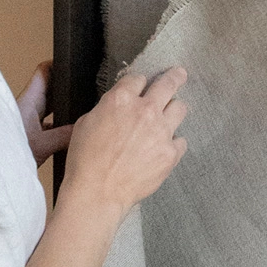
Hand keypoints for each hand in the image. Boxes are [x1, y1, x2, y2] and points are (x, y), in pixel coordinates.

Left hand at [17, 60, 74, 164]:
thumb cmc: (6, 153)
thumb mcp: (42, 145)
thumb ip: (65, 136)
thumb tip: (83, 128)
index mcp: (29, 100)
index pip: (44, 71)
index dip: (58, 64)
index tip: (72, 64)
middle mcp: (28, 105)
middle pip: (51, 88)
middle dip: (66, 88)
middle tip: (83, 88)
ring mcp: (28, 118)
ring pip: (50, 106)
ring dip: (63, 107)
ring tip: (80, 109)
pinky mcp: (28, 131)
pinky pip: (48, 122)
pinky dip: (58, 123)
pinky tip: (68, 133)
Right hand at [60, 66, 187, 218]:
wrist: (98, 192)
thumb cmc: (85, 160)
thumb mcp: (86, 123)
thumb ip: (106, 109)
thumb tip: (116, 109)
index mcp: (121, 99)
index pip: (138, 78)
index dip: (139, 82)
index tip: (141, 85)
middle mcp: (145, 110)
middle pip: (168, 83)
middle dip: (175, 76)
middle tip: (180, 73)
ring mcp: (161, 131)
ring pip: (180, 108)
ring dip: (174, 109)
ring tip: (172, 113)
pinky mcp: (170, 153)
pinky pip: (181, 140)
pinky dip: (174, 142)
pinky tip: (166, 147)